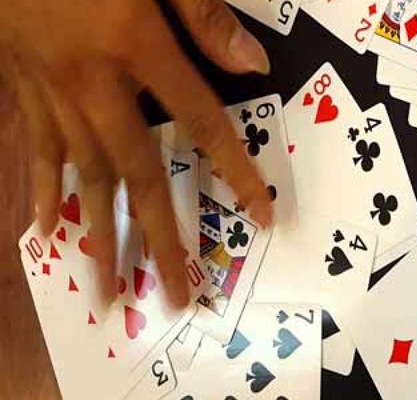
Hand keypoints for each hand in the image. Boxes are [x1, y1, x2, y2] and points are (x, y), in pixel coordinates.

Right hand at [2, 0, 273, 307]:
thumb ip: (203, 15)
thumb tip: (252, 63)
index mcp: (136, 46)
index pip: (202, 121)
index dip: (234, 169)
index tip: (261, 215)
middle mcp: (93, 83)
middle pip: (137, 172)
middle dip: (159, 237)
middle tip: (177, 296)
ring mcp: (51, 89)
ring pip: (82, 175)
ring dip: (98, 235)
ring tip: (107, 291)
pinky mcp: (21, 86)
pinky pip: (36, 147)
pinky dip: (43, 189)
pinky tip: (46, 230)